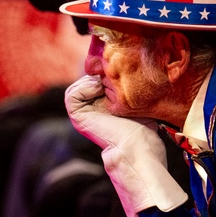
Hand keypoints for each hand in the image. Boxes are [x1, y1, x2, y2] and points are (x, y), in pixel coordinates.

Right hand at [65, 75, 186, 216]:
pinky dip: (85, 87)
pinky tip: (99, 90)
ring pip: (79, 85)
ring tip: (107, 86)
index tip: (121, 74)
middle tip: (114, 79)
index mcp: (103, 105)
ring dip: (93, 81)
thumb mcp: (137, 102)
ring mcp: (83, 113)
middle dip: (101, 74)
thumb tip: (125, 70)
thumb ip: (127, 88)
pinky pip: (72, 95)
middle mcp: (91, 108)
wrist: (136, 146)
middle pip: (88, 79)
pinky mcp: (77, 116)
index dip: (107, 72)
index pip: (98, 78)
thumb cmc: (143, 128)